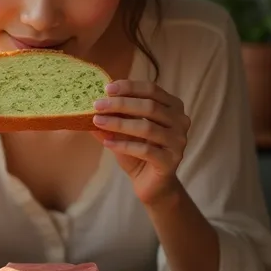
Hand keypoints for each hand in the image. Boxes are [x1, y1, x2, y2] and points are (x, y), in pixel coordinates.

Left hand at [92, 80, 189, 205]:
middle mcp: (180, 122)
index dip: (129, 87)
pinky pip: (145, 150)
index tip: (107, 89)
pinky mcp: (171, 161)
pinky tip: (107, 143)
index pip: (152, 90)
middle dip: (120, 104)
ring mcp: (178, 142)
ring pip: (147, 127)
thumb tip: (89, 103)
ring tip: (98, 122)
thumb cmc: (139, 151)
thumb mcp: (124, 130)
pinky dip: (123, 145)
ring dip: (119, 123)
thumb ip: (113, 115)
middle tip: (97, 105)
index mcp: (173, 107)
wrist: (152, 184)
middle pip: (150, 106)